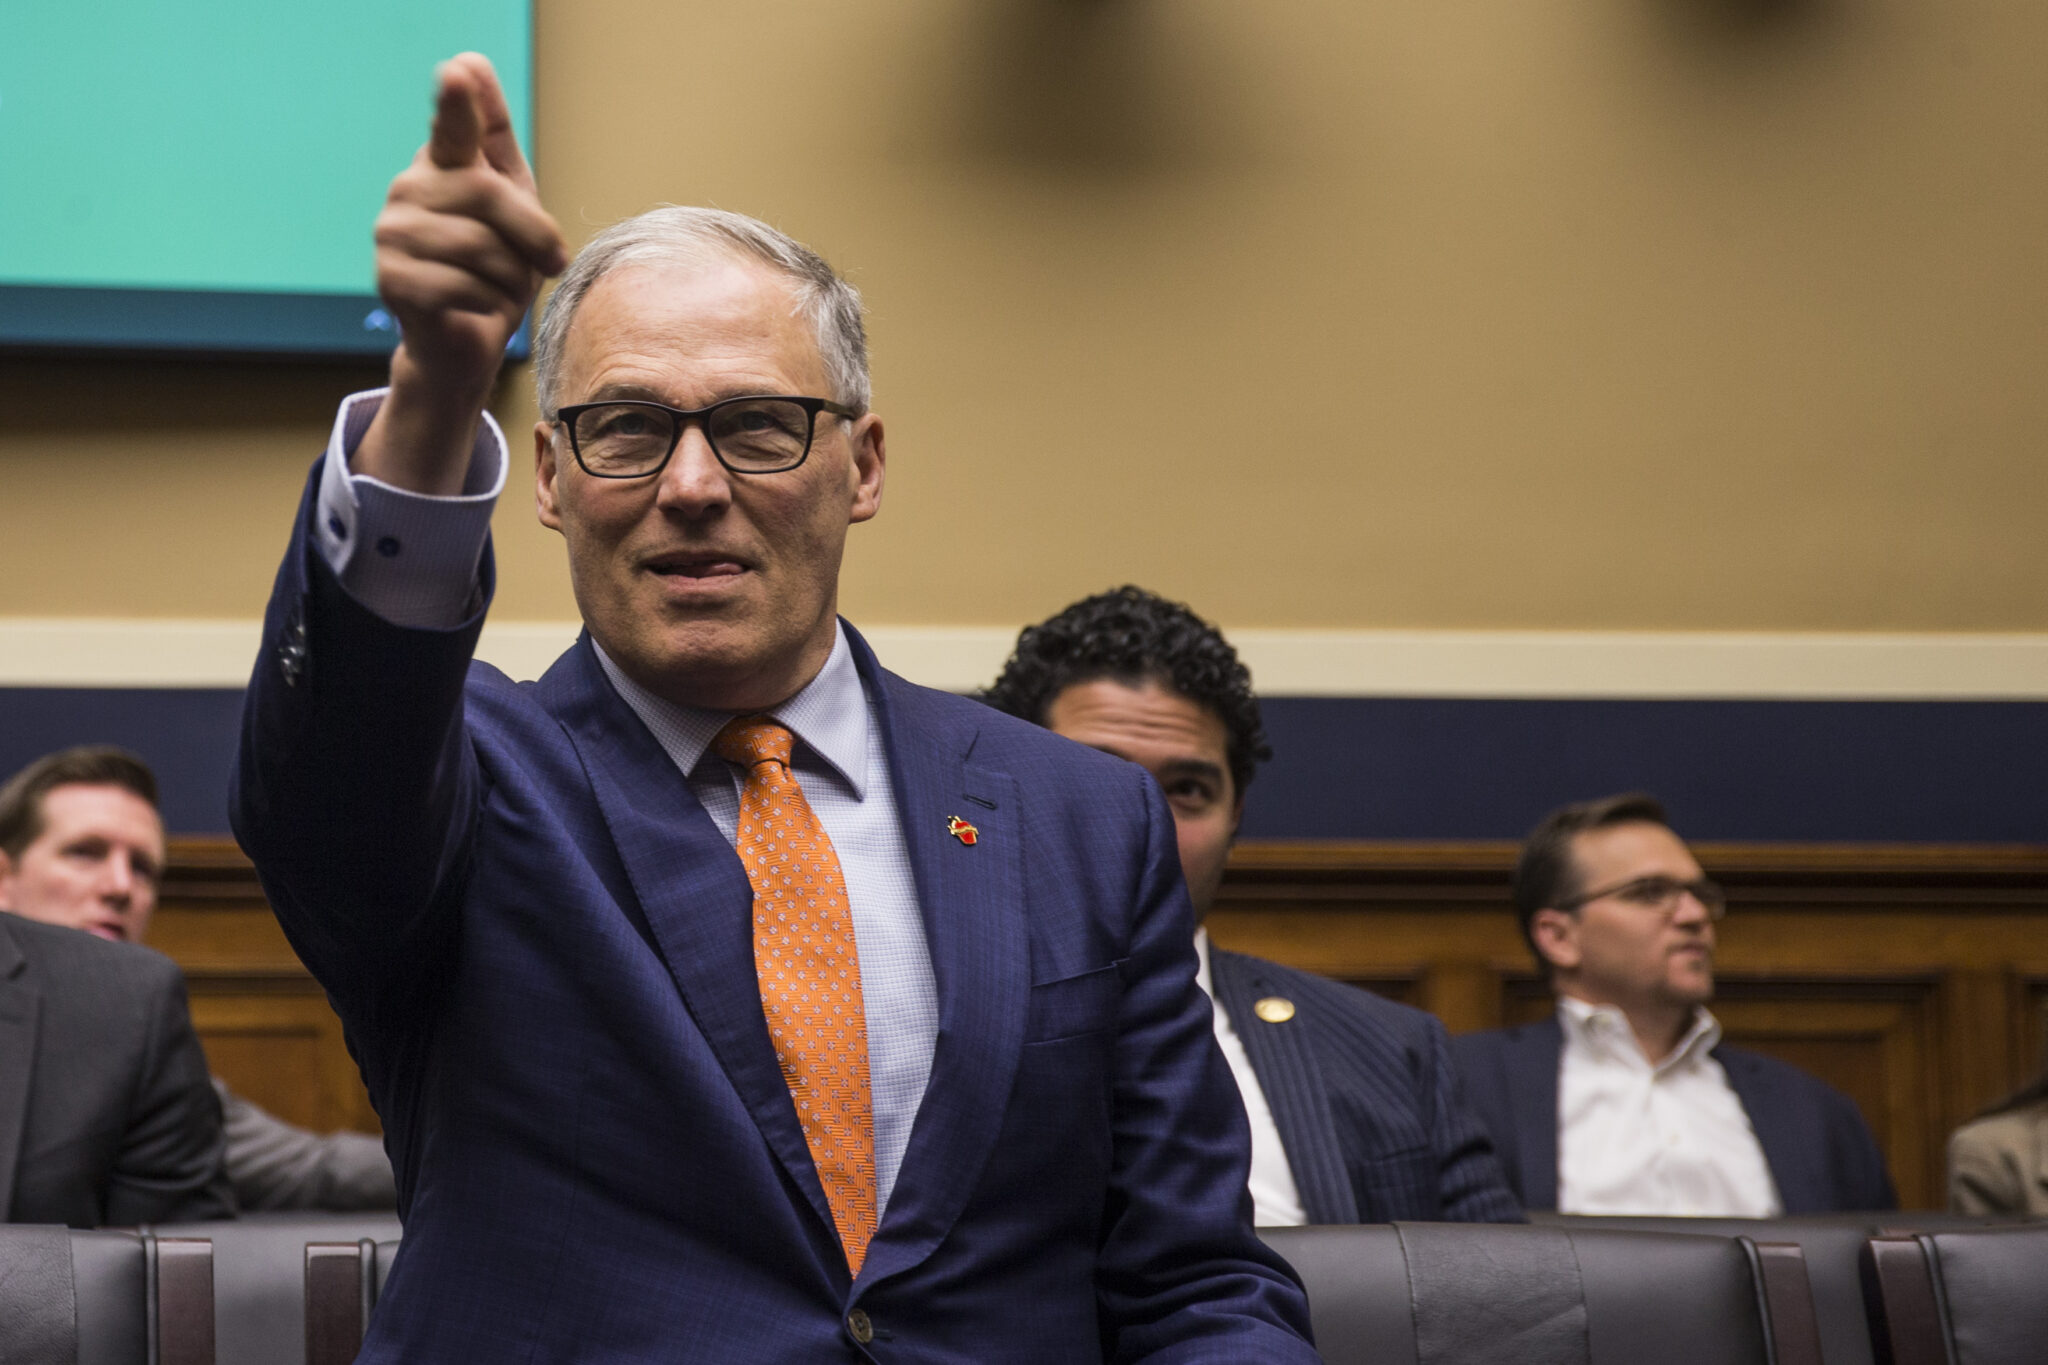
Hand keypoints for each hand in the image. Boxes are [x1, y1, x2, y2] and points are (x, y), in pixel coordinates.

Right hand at [357, 53, 568, 492]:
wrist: (468, 340)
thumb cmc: (497, 267)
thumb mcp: (515, 206)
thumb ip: (496, 144)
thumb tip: (466, 60)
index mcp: (444, 165)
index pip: (453, 124)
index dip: (458, 101)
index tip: (459, 72)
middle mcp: (410, 188)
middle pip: (489, 194)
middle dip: (534, 235)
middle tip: (549, 261)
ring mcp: (393, 233)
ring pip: (482, 247)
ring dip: (512, 277)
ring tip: (502, 287)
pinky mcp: (392, 279)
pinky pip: (466, 286)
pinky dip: (491, 305)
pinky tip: (479, 308)